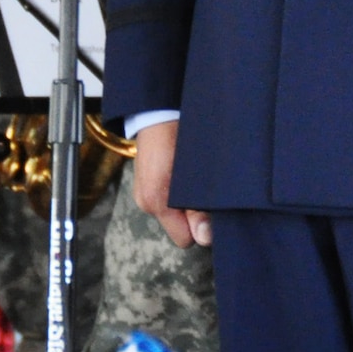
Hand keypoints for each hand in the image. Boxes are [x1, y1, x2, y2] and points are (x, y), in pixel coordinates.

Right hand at [133, 120, 210, 249]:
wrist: (158, 112)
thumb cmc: (179, 137)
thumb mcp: (193, 174)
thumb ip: (197, 208)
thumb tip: (204, 238)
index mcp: (156, 201)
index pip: (184, 239)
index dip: (199, 227)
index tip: (210, 208)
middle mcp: (145, 202)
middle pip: (178, 227)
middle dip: (193, 216)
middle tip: (204, 191)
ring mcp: (143, 194)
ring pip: (173, 214)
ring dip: (186, 204)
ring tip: (195, 181)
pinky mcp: (144, 185)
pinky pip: (165, 201)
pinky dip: (176, 195)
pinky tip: (185, 178)